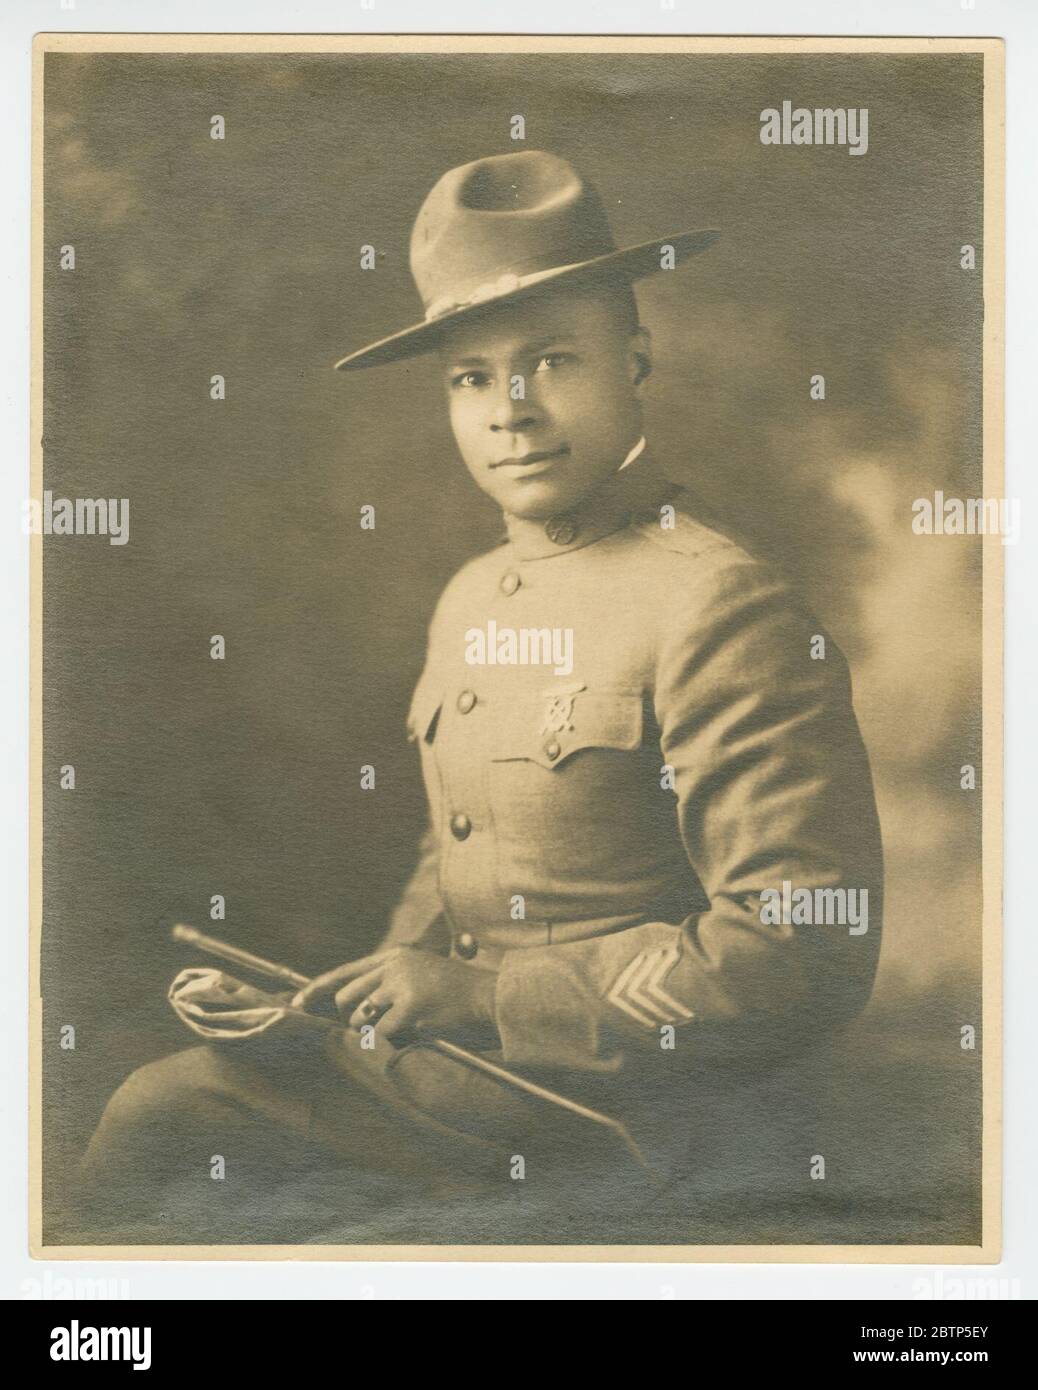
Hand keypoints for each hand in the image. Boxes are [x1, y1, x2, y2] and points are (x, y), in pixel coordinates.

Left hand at [292, 946, 498, 1047]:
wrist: (490, 999)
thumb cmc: (455, 994)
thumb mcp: (418, 975)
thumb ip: (386, 985)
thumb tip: (351, 1009)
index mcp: (394, 956)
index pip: (346, 972)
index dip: (317, 988)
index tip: (296, 1001)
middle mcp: (394, 965)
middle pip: (348, 999)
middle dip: (356, 1018)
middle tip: (383, 1023)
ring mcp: (401, 985)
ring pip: (363, 1019)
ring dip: (379, 1030)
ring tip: (410, 1023)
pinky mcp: (410, 1007)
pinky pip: (385, 1034)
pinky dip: (399, 1039)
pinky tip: (423, 1029)